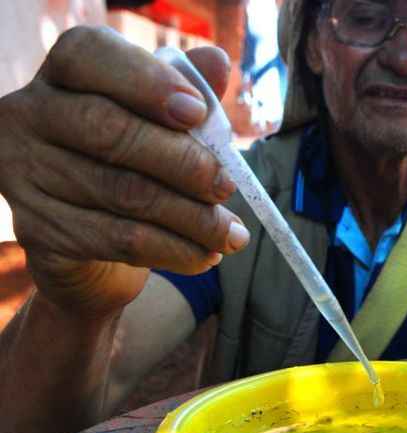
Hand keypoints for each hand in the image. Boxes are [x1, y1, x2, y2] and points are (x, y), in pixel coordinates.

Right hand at [0, 27, 249, 316]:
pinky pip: (120, 240)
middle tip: (227, 187)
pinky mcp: (40, 231)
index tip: (198, 112)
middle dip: (183, 163)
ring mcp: (26, 177)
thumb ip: (188, 91)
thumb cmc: (135, 163)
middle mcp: (29, 117)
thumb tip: (218, 62)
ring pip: (124, 194)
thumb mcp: (163, 121)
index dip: (148, 82)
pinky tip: (207, 254)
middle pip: (110, 131)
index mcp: (64, 75)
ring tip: (232, 233)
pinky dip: (175, 249)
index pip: (91, 56)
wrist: (93, 240)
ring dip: (192, 218)